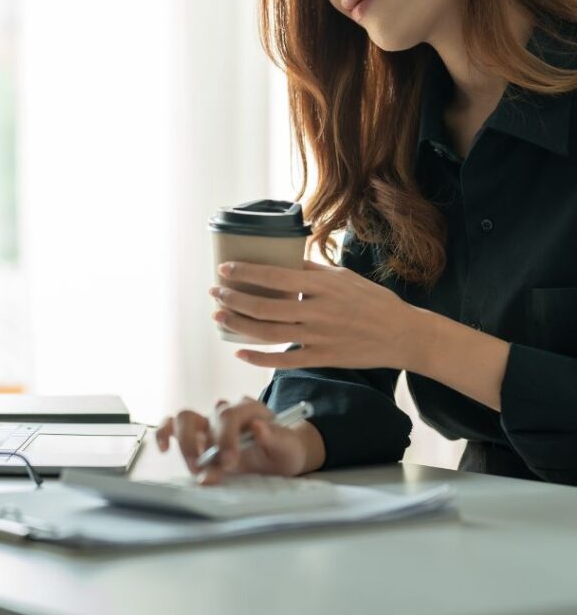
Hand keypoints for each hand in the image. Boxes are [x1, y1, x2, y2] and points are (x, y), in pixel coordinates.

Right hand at [155, 397, 310, 482]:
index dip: (226, 437)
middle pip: (207, 416)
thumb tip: (257, 427)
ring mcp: (209, 421)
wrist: (280, 455)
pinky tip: (164, 448)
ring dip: (185, 443)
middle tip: (208, 468)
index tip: (229, 461)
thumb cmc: (284, 450)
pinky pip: (173, 426)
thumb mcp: (288, 447)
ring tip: (194, 467)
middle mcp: (227, 410)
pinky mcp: (197, 434)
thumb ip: (274, 438)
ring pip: (186, 418)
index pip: (231, 415)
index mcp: (250, 409)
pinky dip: (164, 433)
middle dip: (207, 443)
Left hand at [211, 259, 418, 370]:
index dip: (245, 273)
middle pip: (265, 307)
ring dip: (239, 324)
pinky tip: (239, 350)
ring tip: (218, 315)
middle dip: (234, 298)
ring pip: (269, 334)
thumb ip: (311, 270)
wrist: (404, 335)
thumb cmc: (373, 300)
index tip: (223, 268)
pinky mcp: (323, 359)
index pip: (275, 277)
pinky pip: (284, 360)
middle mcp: (318, 312)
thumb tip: (282, 259)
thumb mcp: (343, 276)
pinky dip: (258, 358)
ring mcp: (319, 338)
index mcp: (323, 286)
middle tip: (215, 292)